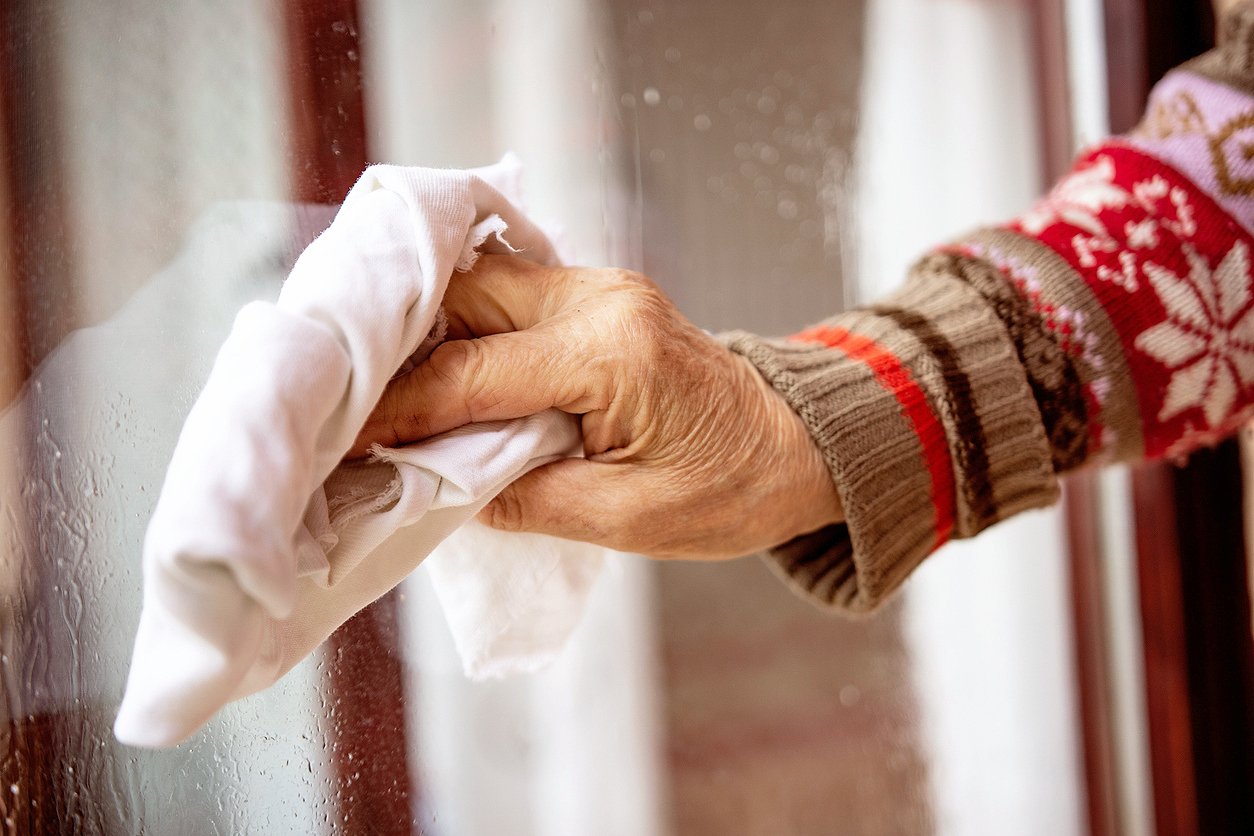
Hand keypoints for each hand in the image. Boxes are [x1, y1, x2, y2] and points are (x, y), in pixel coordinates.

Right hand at [350, 254, 843, 559]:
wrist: (795, 446)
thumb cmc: (728, 491)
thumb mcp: (628, 521)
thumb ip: (524, 498)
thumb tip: (436, 479)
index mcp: (611, 354)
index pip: (470, 375)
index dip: (396, 411)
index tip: (343, 439)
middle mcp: (601, 298)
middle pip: (462, 301)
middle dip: (396, 351)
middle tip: (345, 402)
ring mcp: (602, 286)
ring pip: (478, 284)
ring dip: (426, 331)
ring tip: (378, 384)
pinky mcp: (599, 294)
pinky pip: (508, 294)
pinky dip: (462, 326)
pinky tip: (433, 362)